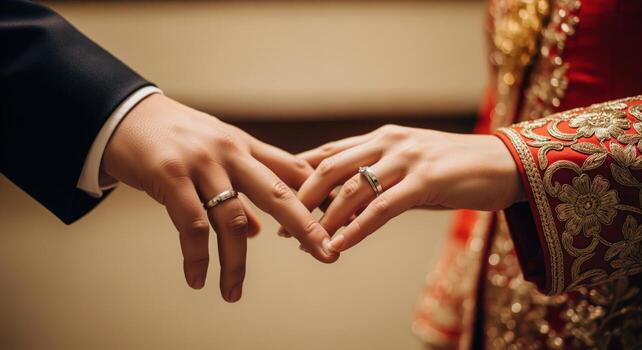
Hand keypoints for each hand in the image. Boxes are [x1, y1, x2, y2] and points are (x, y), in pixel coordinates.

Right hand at [102, 94, 337, 301]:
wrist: (126, 114)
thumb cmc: (176, 137)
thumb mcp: (215, 155)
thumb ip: (241, 188)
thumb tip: (257, 233)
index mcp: (246, 146)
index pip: (294, 172)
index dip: (319, 198)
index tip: (340, 222)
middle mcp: (230, 152)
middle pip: (278, 193)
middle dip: (306, 226)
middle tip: (327, 254)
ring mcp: (201, 163)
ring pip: (233, 220)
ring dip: (235, 263)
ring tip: (233, 294)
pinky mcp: (170, 176)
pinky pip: (191, 225)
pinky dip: (196, 257)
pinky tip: (198, 280)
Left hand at [294, 125, 522, 252]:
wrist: (506, 163)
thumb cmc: (455, 167)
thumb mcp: (410, 164)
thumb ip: (379, 175)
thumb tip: (344, 200)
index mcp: (382, 136)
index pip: (329, 153)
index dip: (301, 175)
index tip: (280, 198)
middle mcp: (389, 141)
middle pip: (330, 168)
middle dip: (302, 198)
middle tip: (283, 225)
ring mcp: (407, 158)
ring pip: (352, 189)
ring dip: (325, 218)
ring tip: (305, 241)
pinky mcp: (427, 180)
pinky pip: (382, 207)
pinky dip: (357, 228)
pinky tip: (340, 244)